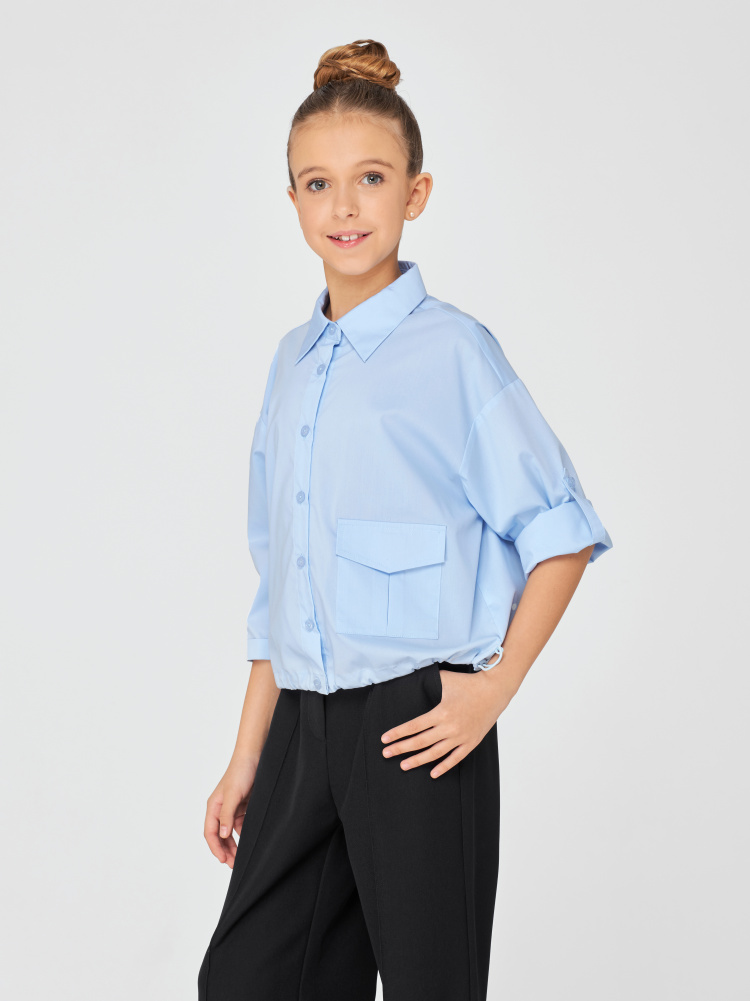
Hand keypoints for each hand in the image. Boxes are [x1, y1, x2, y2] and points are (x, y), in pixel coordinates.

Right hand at [204, 753, 260, 866]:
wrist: (256, 755)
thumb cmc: (241, 771)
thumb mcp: (233, 794)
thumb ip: (227, 815)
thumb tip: (223, 835)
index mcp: (214, 806)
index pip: (211, 832)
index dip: (215, 847)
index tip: (223, 860)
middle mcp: (222, 808)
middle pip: (220, 835)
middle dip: (225, 850)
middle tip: (234, 864)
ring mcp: (233, 807)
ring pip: (231, 832)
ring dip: (234, 845)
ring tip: (241, 858)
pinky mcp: (244, 806)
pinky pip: (242, 825)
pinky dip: (244, 834)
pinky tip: (249, 842)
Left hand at [380, 668, 513, 778]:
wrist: (495, 691)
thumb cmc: (468, 683)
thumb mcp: (445, 678)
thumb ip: (427, 680)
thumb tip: (408, 673)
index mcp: (441, 712)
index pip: (414, 726)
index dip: (398, 733)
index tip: (385, 739)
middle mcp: (449, 727)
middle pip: (420, 742)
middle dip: (401, 748)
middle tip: (386, 754)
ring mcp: (461, 737)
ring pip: (435, 753)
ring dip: (418, 760)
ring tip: (403, 765)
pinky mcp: (471, 742)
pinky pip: (455, 758)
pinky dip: (444, 767)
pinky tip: (432, 773)